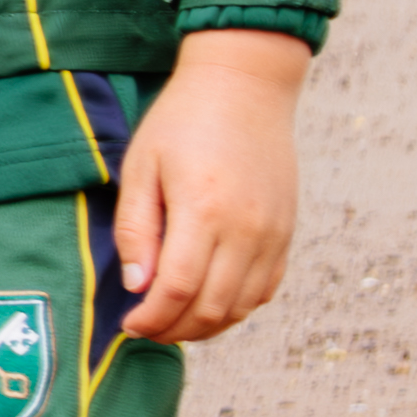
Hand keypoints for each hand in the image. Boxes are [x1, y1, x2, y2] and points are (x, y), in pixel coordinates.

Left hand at [116, 30, 311, 343]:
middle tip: (146, 329)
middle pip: (213, 308)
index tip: (129, 324)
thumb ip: (136, 229)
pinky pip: (266, 289)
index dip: (152, 318)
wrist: (245, 87)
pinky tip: (209, 303)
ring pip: (243, 306)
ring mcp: (273, 233)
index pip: (178, 290)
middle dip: (174, 330)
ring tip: (173, 322)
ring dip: (206, 326)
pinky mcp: (287, 232)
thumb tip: (138, 286)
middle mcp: (247, 229)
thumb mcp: (142, 167)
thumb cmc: (183, 121)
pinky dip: (237, 308)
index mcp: (204, 210)